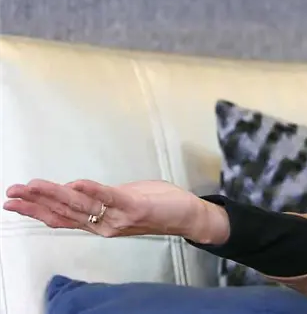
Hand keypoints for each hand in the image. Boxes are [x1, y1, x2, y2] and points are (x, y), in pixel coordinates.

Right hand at [3, 178, 228, 243]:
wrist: (188, 215)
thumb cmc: (157, 204)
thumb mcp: (124, 199)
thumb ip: (100, 196)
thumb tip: (76, 187)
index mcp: (99, 223)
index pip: (61, 218)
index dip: (35, 210)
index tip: (12, 202)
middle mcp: (104, 225)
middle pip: (63, 213)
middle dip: (35, 203)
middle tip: (12, 194)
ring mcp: (118, 218)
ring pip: (80, 205)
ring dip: (54, 194)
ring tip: (32, 186)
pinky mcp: (134, 207)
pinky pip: (109, 197)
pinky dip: (92, 190)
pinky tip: (75, 182)